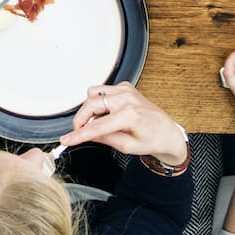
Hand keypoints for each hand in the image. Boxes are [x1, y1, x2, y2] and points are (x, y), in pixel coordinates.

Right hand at [60, 82, 188, 166]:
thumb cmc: (153, 140)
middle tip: (80, 133)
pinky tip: (106, 114)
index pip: (97, 126)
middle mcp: (127, 98)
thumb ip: (105, 139)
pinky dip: (99, 102)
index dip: (79, 135)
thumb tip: (87, 135)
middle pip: (90, 103)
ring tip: (96, 123)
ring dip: (89, 109)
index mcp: (130, 116)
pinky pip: (102, 91)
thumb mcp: (127, 147)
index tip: (67, 140)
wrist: (168, 132)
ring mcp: (126, 90)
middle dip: (81, 119)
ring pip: (93, 93)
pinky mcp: (125, 87)